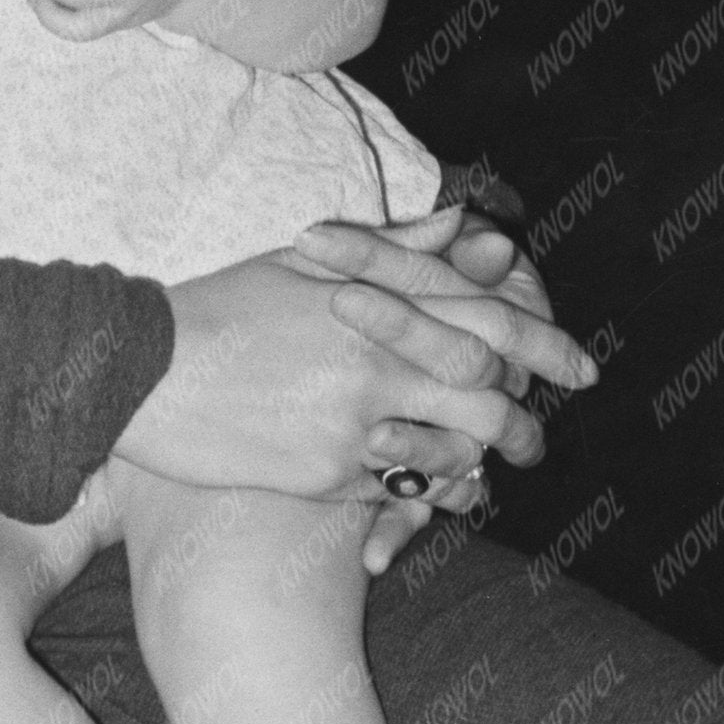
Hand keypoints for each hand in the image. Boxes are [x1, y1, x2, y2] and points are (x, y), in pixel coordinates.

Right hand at [124, 201, 598, 517]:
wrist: (141, 371)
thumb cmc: (219, 308)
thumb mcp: (302, 260)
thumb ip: (393, 247)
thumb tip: (465, 224)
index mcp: (379, 300)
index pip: (491, 321)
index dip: (548, 347)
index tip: (582, 367)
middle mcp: (379, 360)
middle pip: (490, 397)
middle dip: (527, 422)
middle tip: (540, 438)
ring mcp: (355, 421)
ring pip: (454, 453)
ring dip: (478, 465)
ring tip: (486, 474)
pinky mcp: (324, 475)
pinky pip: (398, 491)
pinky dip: (422, 497)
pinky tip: (429, 499)